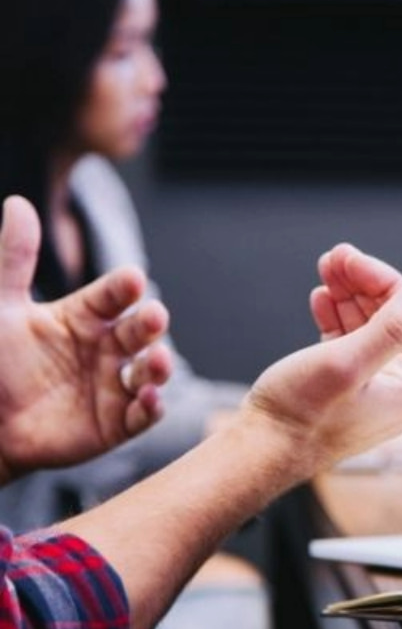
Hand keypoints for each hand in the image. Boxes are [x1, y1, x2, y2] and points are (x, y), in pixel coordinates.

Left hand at [0, 196, 171, 482]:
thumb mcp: (1, 309)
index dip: (123, 288)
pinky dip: (151, 408)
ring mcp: (114, 386)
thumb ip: (14, 260)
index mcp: (84, 317)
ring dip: (159, 366)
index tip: (132, 279)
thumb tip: (19, 204)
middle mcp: (105, 349)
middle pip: (138, 332)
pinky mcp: (116, 424)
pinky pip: (141, 415)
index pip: (112, 296)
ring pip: (149, 372)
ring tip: (158, 361)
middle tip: (154, 316)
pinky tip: (149, 398)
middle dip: (150, 324)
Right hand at [246, 244, 401, 468]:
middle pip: (391, 319)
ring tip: (325, 271)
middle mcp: (399, 390)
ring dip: (348, 297)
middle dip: (363, 284)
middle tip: (333, 257)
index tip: (348, 257)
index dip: (381, 279)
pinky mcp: (347, 391)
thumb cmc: (300, 414)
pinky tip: (321, 300)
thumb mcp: (347, 362)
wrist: (261, 452)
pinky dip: (337, 319)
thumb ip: (393, 327)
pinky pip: (350, 345)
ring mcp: (373, 391)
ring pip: (368, 328)